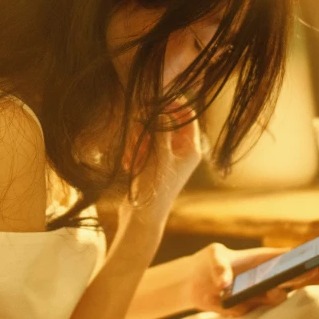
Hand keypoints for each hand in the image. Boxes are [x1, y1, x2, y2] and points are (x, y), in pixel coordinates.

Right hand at [122, 99, 201, 218]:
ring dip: (137, 140)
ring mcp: (166, 158)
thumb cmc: (154, 186)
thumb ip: (160, 126)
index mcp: (191, 148)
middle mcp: (181, 152)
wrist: (141, 217)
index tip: (152, 101)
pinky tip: (127, 163)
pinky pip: (141, 146)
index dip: (171, 105)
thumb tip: (157, 105)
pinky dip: (133, 151)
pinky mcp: (151, 165)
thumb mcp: (158, 153)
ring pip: (150, 134)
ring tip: (132, 155)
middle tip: (137, 134)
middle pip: (165, 123)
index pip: (187, 115)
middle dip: (148, 127)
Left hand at [180, 243, 295, 317]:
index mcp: (260, 259)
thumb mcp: (212, 255)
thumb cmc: (208, 261)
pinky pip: (250, 311)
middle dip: (298, 276)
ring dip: (273, 294)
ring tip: (270, 290)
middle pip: (287, 279)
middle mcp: (263, 278)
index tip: (313, 257)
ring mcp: (256, 295)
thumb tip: (224, 284)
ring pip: (273, 298)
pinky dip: (243, 307)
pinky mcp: (245, 309)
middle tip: (301, 274)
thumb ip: (219, 265)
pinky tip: (231, 302)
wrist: (192, 283)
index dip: (301, 257)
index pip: (285, 256)